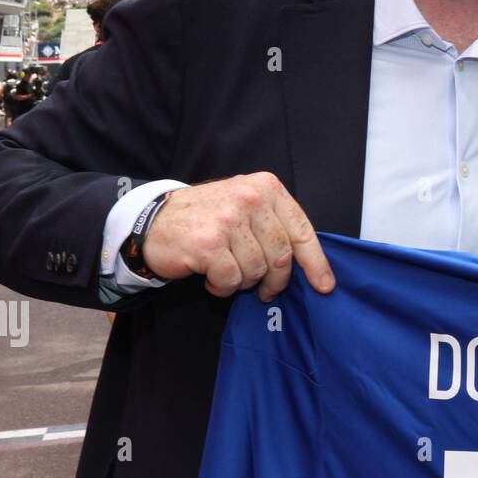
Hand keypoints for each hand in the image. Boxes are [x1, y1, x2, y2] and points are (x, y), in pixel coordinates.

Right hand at [142, 172, 333, 302]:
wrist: (153, 221)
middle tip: (265, 290)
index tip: (325, 285)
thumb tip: (311, 264)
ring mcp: (229, 219)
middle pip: (282, 256)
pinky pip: (232, 280)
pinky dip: (222, 287)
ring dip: (243, 281)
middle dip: (275, 280)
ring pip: (257, 270)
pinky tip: (210, 277)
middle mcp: (250, 199)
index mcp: (266, 187)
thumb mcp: (246, 206)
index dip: (315, 262)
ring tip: (227, 272)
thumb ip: (276, 225)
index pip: (301, 230)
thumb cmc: (206, 218)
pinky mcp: (209, 242)